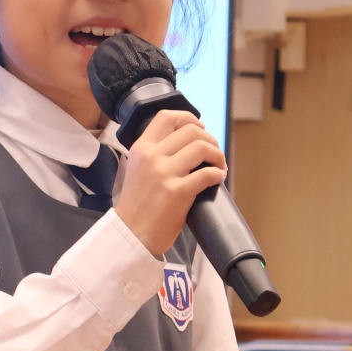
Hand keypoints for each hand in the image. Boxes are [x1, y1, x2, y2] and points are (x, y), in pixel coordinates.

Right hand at [114, 109, 225, 255]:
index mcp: (141, 148)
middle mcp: (152, 156)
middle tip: (214, 154)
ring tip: (219, 166)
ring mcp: (164, 173)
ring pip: (202, 147)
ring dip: (217, 155)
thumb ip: (155, 153)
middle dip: (210, 140)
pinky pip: (208, 174)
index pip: (167, 117)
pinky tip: (218, 179)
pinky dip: (218, 174)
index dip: (189, 118)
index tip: (201, 129)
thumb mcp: (137, 169)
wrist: (132, 234)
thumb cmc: (138, 205)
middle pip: (192, 131)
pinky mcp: (178, 192)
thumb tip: (186, 142)